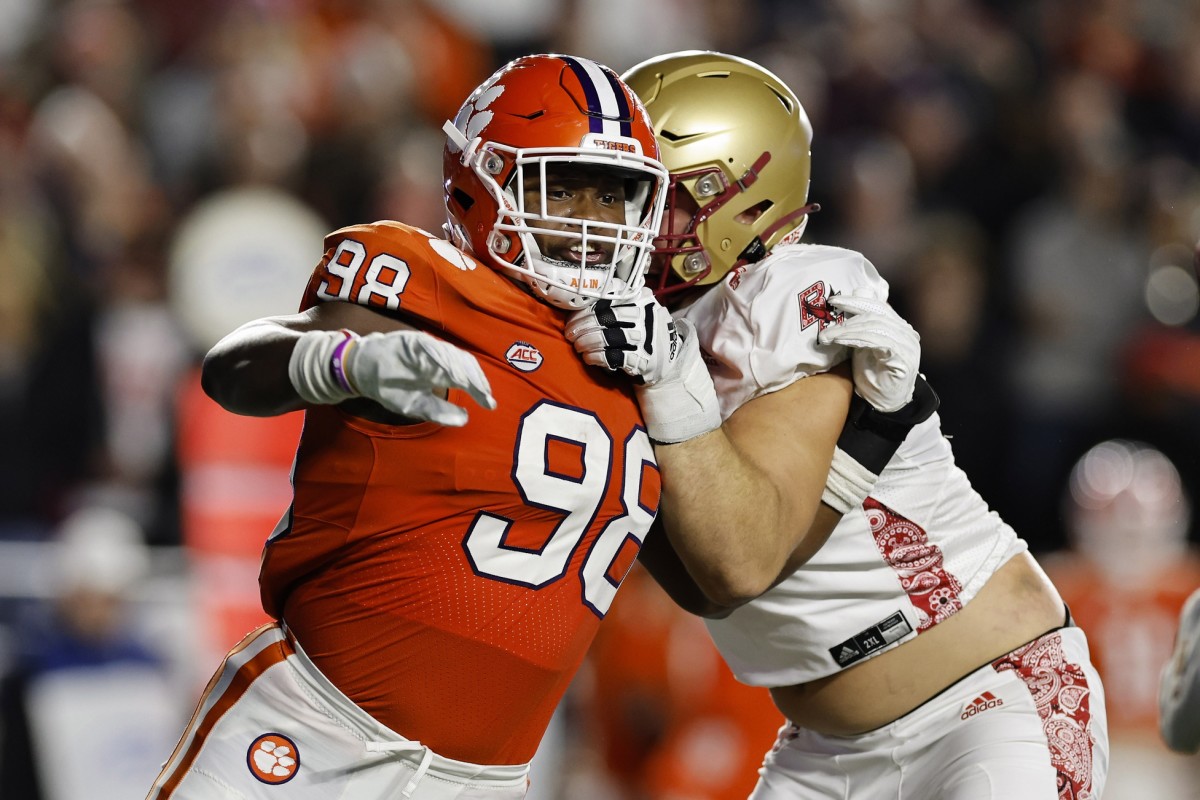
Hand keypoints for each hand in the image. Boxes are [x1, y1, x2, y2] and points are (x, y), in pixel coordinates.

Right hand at [344, 330, 495, 425]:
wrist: (361, 371)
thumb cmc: (390, 387)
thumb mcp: (416, 405)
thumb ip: (439, 411)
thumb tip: (466, 418)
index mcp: (441, 371)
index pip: (466, 376)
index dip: (480, 388)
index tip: (490, 404)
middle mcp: (437, 357)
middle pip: (464, 364)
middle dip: (476, 380)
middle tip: (485, 395)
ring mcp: (426, 347)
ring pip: (451, 355)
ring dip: (464, 371)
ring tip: (473, 386)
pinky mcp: (413, 341)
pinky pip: (432, 348)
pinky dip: (444, 359)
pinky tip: (452, 373)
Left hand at [565, 287, 679, 384]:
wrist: (669, 356)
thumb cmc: (644, 328)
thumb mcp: (638, 307)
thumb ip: (615, 302)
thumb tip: (579, 305)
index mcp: (641, 297)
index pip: (607, 298)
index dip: (586, 309)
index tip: (572, 319)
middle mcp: (644, 314)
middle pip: (606, 317)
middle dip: (583, 326)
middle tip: (571, 334)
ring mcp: (645, 337)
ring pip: (609, 336)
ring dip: (588, 342)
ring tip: (578, 346)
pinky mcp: (643, 358)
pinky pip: (614, 357)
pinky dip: (597, 357)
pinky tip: (589, 358)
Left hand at [818, 294, 919, 412]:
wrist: (885, 403)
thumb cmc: (873, 373)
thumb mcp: (863, 344)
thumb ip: (860, 324)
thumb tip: (856, 293)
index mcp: (897, 326)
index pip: (876, 305)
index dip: (855, 301)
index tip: (833, 300)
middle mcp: (905, 333)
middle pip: (875, 314)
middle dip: (847, 317)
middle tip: (826, 323)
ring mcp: (907, 346)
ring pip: (875, 327)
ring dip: (847, 330)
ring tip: (829, 336)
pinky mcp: (903, 360)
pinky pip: (880, 343)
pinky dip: (858, 339)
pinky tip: (841, 342)